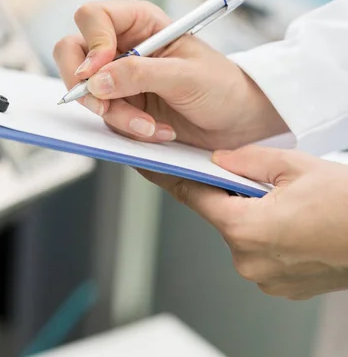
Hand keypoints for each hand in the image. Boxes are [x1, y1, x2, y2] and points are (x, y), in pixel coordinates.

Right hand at [53, 0, 288, 149]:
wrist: (234, 123)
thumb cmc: (221, 87)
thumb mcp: (186, 76)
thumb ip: (140, 74)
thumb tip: (96, 81)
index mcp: (140, 24)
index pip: (93, 17)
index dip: (91, 43)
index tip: (100, 70)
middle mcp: (122, 47)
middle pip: (72, 52)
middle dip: (84, 84)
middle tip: (104, 106)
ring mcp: (116, 79)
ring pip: (85, 91)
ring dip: (114, 114)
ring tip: (150, 127)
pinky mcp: (118, 106)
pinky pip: (102, 117)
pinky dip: (123, 128)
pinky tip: (153, 130)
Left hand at [141, 145, 347, 299]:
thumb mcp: (295, 167)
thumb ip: (246, 162)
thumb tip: (218, 161)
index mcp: (244, 227)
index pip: (193, 196)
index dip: (171, 178)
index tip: (153, 168)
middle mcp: (247, 259)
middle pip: (221, 216)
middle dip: (233, 197)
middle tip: (264, 184)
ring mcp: (263, 277)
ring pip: (242, 236)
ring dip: (254, 218)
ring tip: (291, 208)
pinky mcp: (280, 287)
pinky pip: (260, 255)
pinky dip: (269, 238)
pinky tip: (295, 227)